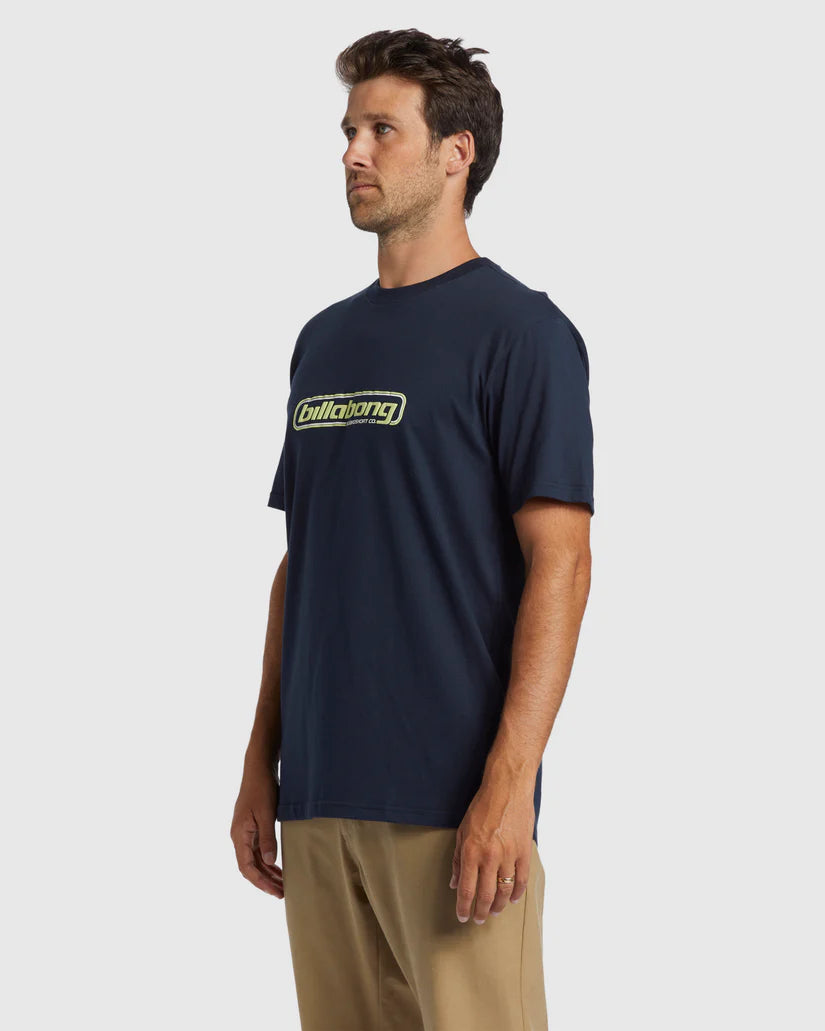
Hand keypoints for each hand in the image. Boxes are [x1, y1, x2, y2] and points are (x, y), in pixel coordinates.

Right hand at [230, 760, 282, 897]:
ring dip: (267, 873)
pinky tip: (278, 866)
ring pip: (254, 860)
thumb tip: (269, 863)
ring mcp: (245, 832)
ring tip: (283, 884)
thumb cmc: (262, 789)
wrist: (259, 769)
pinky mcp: (252, 827)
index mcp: (239, 835)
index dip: (260, 882)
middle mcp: (239, 836)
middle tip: (282, 893)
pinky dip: (267, 861)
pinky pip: (257, 850)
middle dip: (265, 882)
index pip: (246, 867)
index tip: (274, 892)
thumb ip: (267, 838)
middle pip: (250, 866)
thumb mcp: (267, 814)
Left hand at [449, 779, 534, 923]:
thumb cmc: (482, 807)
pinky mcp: (524, 852)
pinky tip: (513, 899)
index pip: (466, 890)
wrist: (507, 789)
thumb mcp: (462, 831)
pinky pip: (522, 880)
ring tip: (494, 911)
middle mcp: (490, 857)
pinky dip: (517, 893)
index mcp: (471, 852)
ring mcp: (509, 856)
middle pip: (485, 895)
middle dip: (480, 912)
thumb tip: (455, 882)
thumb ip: (458, 859)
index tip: (462, 917)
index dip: (463, 908)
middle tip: (478, 919)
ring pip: (505, 892)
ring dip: (498, 906)